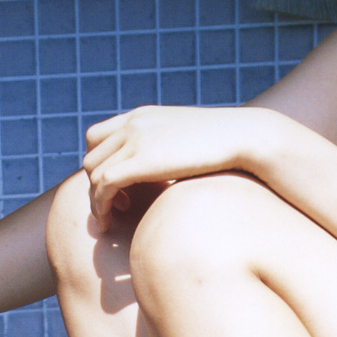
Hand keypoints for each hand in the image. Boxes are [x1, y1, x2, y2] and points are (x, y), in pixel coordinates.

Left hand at [83, 105, 263, 229]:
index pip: (98, 135)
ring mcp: (135, 139)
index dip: (100, 162)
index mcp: (144, 116)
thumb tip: (176, 166)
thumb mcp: (192, 139)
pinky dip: (100, 204)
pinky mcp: (140, 159)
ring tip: (110, 218)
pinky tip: (112, 220)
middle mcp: (134, 123)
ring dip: (95, 198)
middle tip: (113, 205)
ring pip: (93, 172)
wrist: (245, 137)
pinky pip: (103, 184)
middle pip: (91, 155)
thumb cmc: (228, 144)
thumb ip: (173, 147)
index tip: (116, 185)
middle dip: (94, 183)